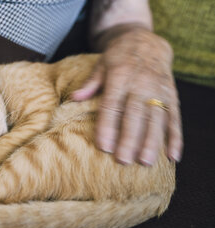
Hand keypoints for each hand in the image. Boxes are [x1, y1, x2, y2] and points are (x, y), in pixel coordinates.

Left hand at [73, 28, 182, 164]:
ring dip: (152, 141)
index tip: (103, 147)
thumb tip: (74, 98)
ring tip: (146, 162)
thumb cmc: (118, 58)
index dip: (108, 126)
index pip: (112, 104)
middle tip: (123, 161)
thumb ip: (90, 84)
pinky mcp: (172, 96)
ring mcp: (159, 90)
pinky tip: (173, 156)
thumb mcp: (101, 65)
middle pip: (135, 115)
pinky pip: (175, 118)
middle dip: (130, 139)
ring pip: (156, 119)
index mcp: (120, 76)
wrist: (147, 42)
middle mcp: (141, 84)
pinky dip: (175, 137)